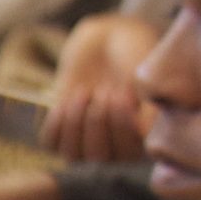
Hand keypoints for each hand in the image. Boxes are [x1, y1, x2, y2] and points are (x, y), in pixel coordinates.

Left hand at [38, 16, 160, 164]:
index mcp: (143, 143)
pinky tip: (71, 98)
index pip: (129, 157)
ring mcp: (87, 143)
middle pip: (100, 160)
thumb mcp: (147, 81)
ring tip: (86, 92)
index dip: (122, 127)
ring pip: (73, 156)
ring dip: (76, 122)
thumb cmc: (136, 58)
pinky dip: (58, 121)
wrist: (111, 39)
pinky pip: (51, 143)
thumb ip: (149, 113)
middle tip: (105, 89)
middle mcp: (116, 150)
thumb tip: (144, 138)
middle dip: (99, 122)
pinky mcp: (63, 132)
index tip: (125, 94)